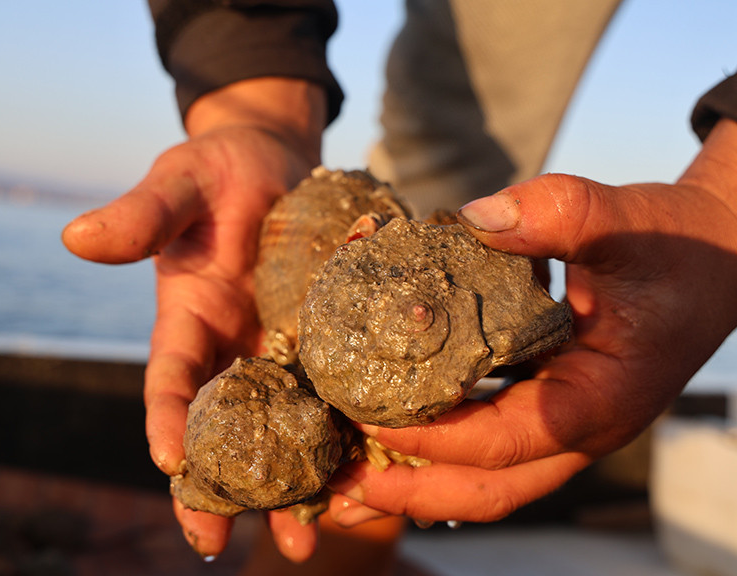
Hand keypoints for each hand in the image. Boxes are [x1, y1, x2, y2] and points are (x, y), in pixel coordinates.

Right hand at [62, 78, 327, 559]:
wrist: (276, 166)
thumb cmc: (217, 172)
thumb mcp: (180, 184)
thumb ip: (141, 215)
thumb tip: (76, 237)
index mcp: (187, 321)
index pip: (170, 380)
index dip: (168, 420)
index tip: (171, 462)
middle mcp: (231, 351)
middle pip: (221, 430)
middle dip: (218, 486)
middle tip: (215, 541)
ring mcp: (282, 354)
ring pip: (281, 431)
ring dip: (287, 487)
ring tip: (304, 541)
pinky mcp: (327, 347)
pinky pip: (336, 400)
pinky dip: (345, 442)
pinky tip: (364, 483)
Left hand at [327, 118, 736, 525]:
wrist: (713, 256)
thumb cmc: (670, 245)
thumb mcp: (621, 221)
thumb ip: (556, 214)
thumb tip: (472, 219)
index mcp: (598, 399)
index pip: (502, 440)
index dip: (431, 439)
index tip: (366, 421)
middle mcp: (582, 429)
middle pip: (489, 491)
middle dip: (413, 495)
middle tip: (340, 491)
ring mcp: (568, 426)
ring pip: (489, 480)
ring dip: (421, 484)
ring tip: (351, 482)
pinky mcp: (553, 408)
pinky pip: (492, 448)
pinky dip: (443, 450)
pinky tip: (395, 435)